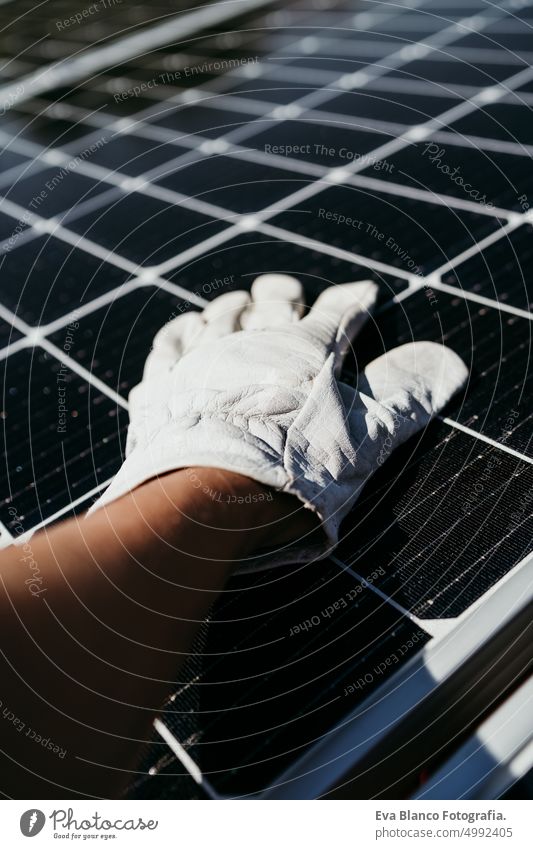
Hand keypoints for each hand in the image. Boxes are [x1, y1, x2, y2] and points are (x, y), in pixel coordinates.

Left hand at [91, 274, 467, 568]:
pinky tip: (182, 328)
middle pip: (271, 304)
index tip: (363, 293)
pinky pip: (166, 347)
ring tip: (235, 303)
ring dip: (230, 307)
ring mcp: (201, 361)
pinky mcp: (162, 387)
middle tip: (284, 289)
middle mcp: (251, 343)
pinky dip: (176, 333)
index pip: (336, 314)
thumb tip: (448, 363)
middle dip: (281, 293)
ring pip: (217, 318)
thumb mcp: (365, 438)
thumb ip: (405, 397)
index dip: (352, 301)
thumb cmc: (294, 468)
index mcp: (305, 352)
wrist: (208, 497)